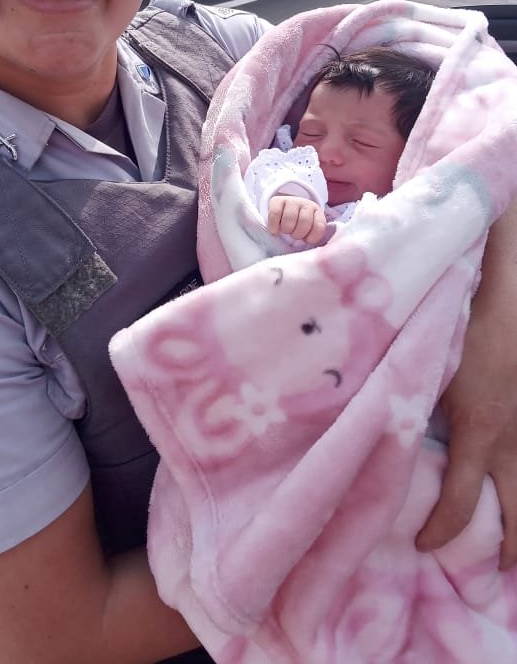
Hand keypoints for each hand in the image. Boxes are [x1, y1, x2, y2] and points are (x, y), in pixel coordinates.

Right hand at [267, 194, 327, 243]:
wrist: (285, 209)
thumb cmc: (299, 225)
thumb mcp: (309, 230)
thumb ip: (312, 237)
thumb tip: (309, 250)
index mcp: (317, 212)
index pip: (319, 226)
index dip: (312, 237)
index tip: (306, 240)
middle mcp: (306, 204)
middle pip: (304, 222)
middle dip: (298, 234)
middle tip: (294, 234)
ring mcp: (292, 200)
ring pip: (289, 219)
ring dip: (286, 229)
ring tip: (285, 230)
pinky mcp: (277, 200)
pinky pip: (275, 214)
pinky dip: (274, 226)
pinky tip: (275, 230)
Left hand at [417, 202, 516, 569]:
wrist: (511, 285)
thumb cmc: (462, 315)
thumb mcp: (424, 359)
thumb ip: (399, 393)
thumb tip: (356, 414)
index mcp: (478, 430)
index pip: (460, 506)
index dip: (441, 534)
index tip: (422, 546)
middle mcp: (512, 436)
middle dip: (511, 550)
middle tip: (500, 573)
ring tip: (516, 545)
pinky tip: (512, 480)